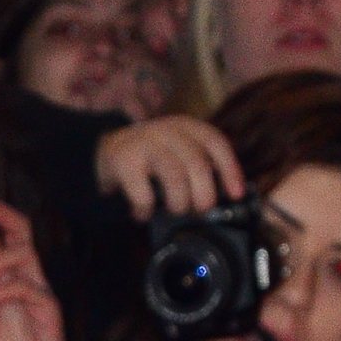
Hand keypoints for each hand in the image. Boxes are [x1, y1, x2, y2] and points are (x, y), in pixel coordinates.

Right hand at [94, 114, 243, 221]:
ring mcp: (145, 144)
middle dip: (204, 194)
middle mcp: (167, 131)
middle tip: (201, 210)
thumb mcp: (176, 152)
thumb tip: (224, 197)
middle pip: (197, 163)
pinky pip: (143, 193)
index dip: (229, 169)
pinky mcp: (124, 162)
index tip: (236, 194)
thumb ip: (197, 166)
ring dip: (179, 202)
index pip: (215, 144)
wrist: (104, 151)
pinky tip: (143, 213)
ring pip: (174, 176)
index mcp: (186, 127)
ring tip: (174, 211)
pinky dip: (146, 210)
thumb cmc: (149, 159)